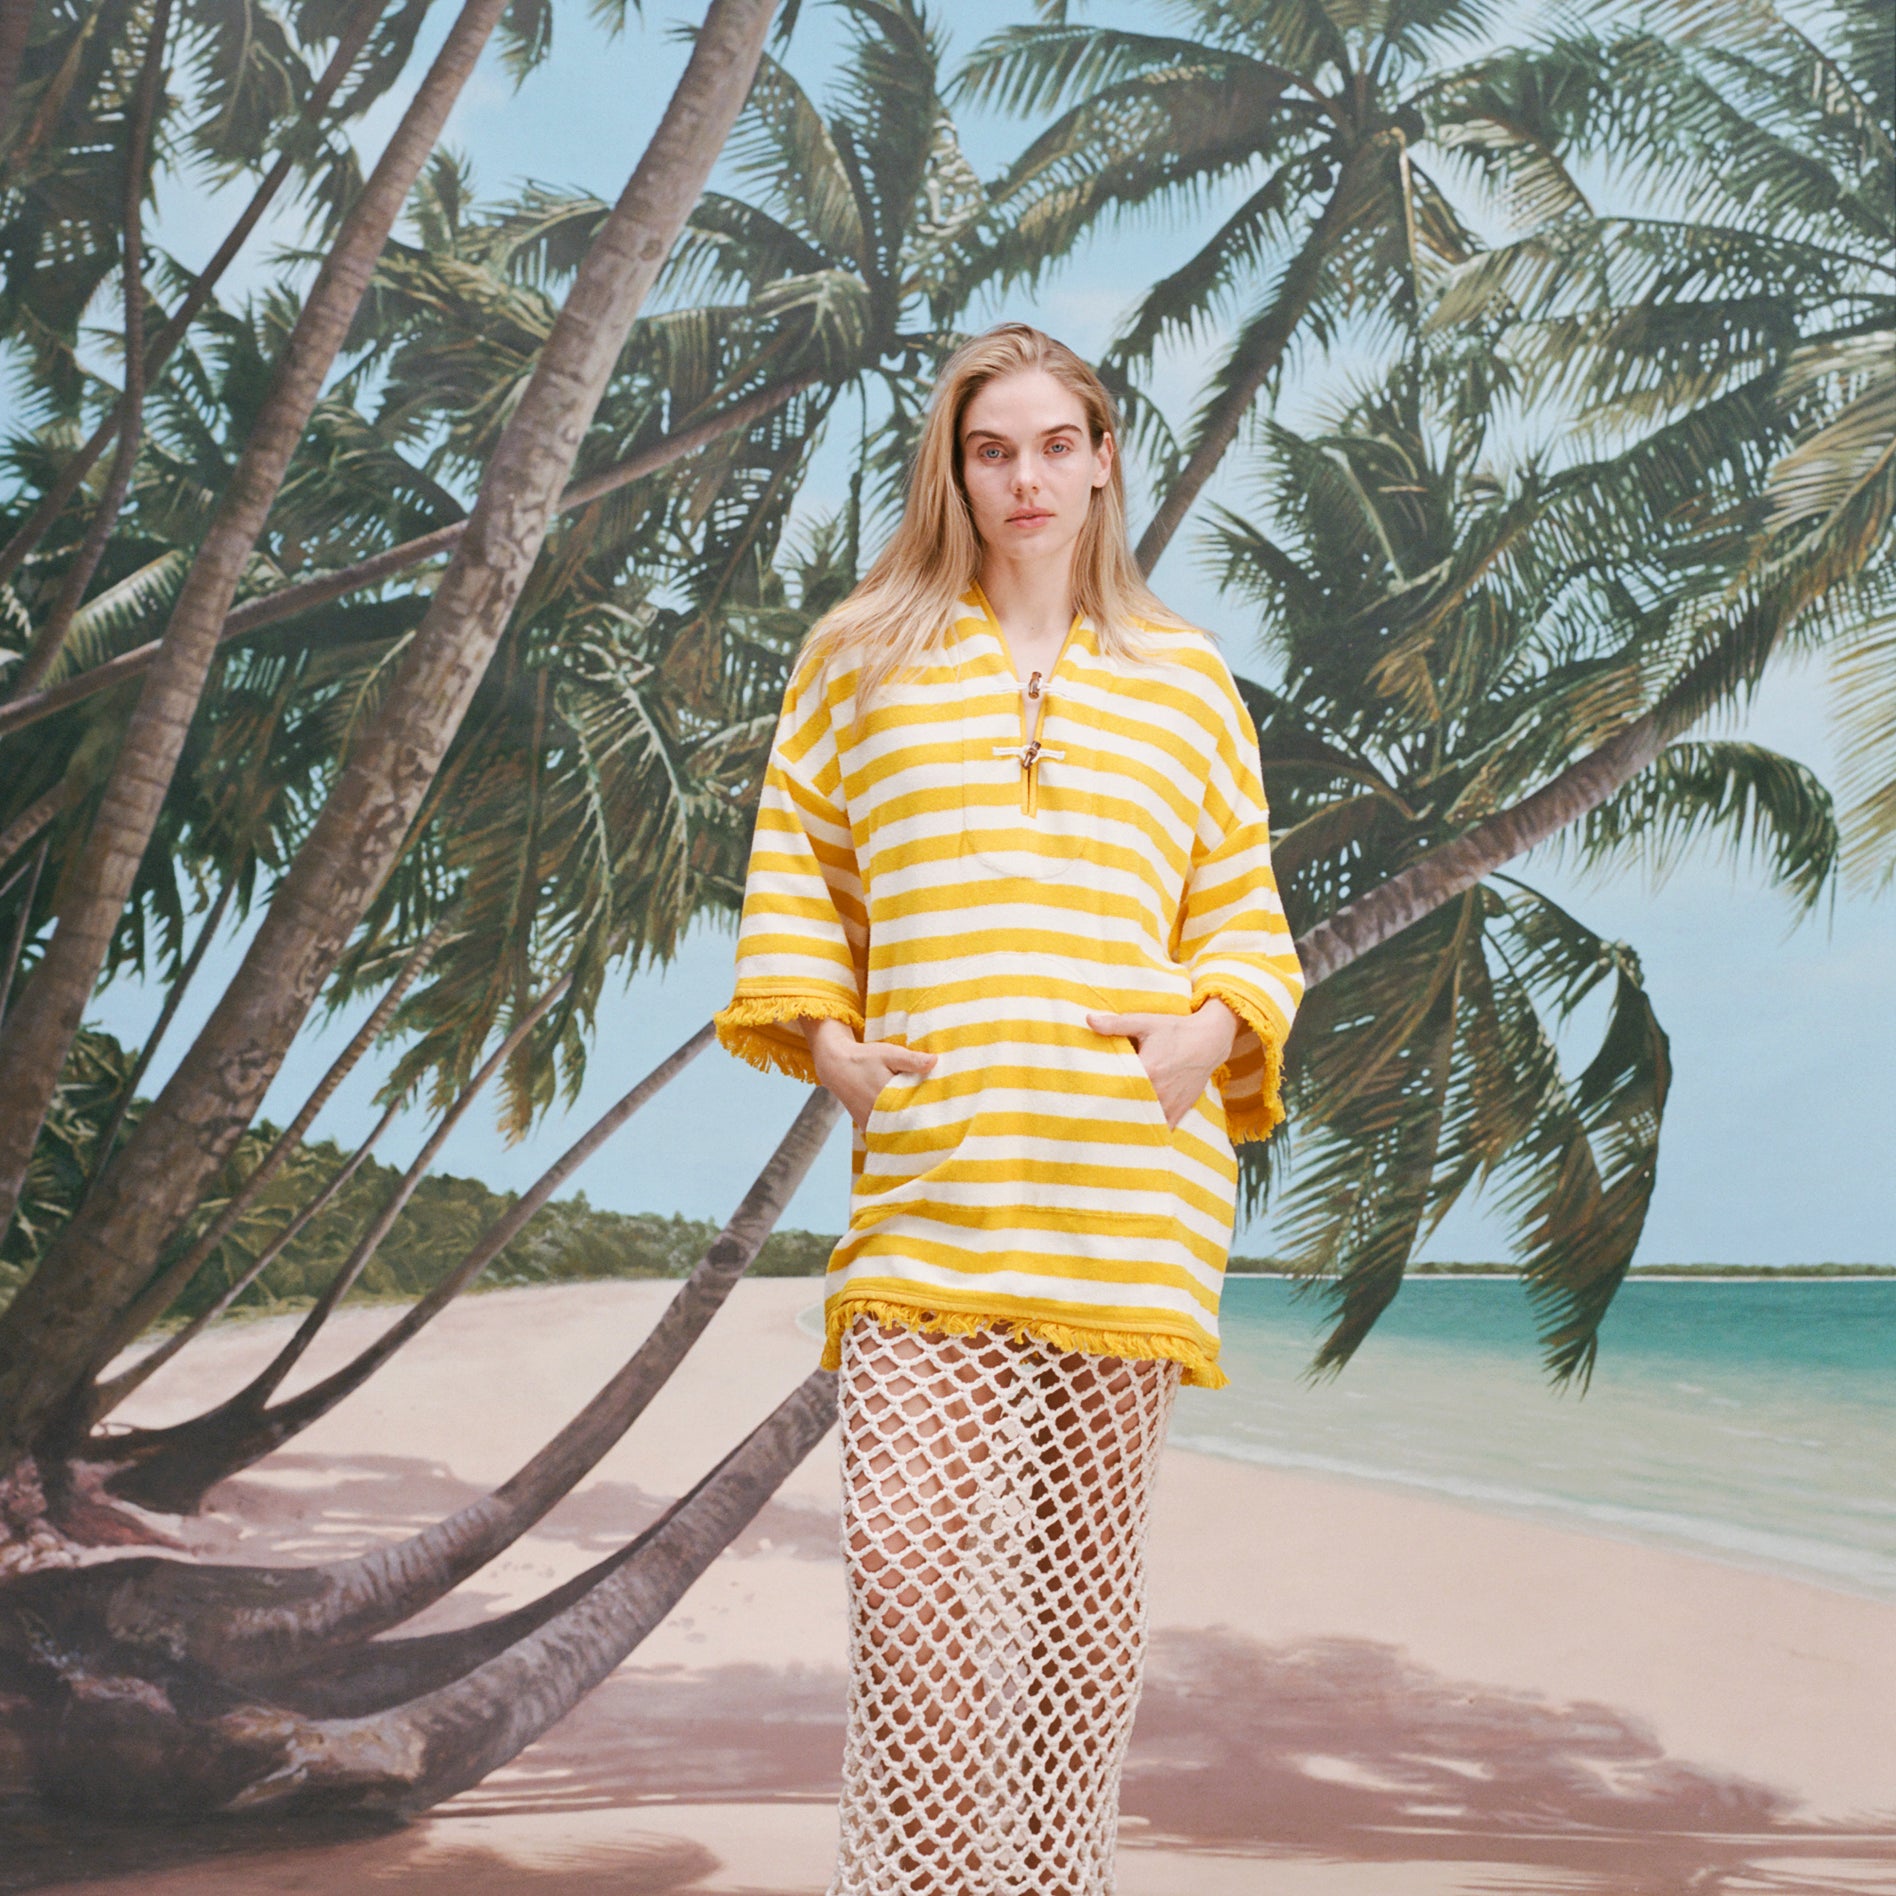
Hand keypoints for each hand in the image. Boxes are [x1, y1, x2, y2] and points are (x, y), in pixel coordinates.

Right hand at [800, 1016, 936, 1130]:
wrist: (836, 1066)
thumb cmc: (865, 1058)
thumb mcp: (889, 1054)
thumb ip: (912, 1060)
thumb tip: (935, 1061)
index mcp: (886, 1098)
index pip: (915, 1112)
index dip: (931, 1114)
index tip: (946, 1116)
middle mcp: (877, 1115)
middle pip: (907, 1125)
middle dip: (923, 1124)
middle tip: (942, 1125)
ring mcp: (870, 1123)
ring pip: (896, 1131)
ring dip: (909, 1128)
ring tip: (929, 1127)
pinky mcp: (866, 1126)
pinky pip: (885, 1132)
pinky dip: (896, 1130)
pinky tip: (909, 1126)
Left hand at [1085, 999, 1237, 1129]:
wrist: (1210, 1041)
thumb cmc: (1175, 1030)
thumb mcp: (1145, 1022)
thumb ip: (1116, 1024)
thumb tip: (1088, 1020)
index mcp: (1148, 1070)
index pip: (1115, 1087)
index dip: (1099, 1091)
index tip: (1086, 1094)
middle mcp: (1159, 1091)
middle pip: (1126, 1107)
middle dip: (1110, 1109)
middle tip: (1092, 1111)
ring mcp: (1170, 1104)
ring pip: (1142, 1121)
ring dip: (1128, 1121)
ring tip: (1110, 1121)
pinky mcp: (1179, 1112)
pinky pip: (1160, 1128)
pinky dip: (1147, 1129)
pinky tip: (1133, 1129)